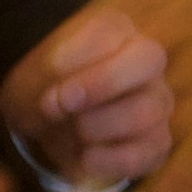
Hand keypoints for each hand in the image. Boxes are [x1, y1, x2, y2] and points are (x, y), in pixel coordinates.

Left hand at [0, 0, 185, 191]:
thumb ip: (48, 77)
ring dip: (99, 125)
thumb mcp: (35, 75)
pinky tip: (85, 158)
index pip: (111, 31)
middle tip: (62, 104)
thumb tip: (63, 99)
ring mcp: (157, 102)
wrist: (50, 129)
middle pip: (150, 59)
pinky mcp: (157, 142)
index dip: (77, 57)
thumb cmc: (47, 90)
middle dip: (103, 83)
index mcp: (117, 34)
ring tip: (73, 132)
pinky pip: (144, 152)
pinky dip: (108, 160)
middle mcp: (146, 64)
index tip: (50, 80)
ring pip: (147, 109)